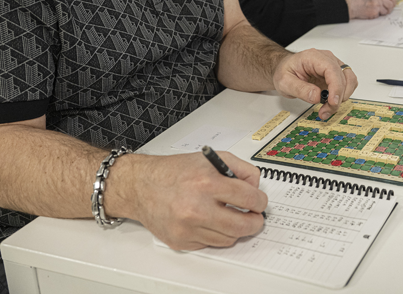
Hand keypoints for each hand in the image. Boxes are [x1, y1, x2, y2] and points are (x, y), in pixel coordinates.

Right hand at [127, 151, 266, 250]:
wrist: (142, 187)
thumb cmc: (174, 172)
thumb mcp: (211, 158)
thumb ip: (240, 168)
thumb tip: (256, 187)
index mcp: (206, 183)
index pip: (249, 199)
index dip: (260, 201)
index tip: (259, 202)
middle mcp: (196, 208)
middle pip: (243, 225)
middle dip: (255, 221)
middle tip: (255, 216)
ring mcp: (188, 228)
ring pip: (229, 238)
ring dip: (234, 228)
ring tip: (228, 215)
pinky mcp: (181, 242)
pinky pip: (211, 244)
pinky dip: (215, 234)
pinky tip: (208, 220)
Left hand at [272, 49, 358, 119]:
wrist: (285, 69)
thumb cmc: (285, 71)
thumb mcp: (285, 82)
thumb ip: (300, 89)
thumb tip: (317, 96)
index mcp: (314, 57)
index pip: (332, 70)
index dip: (336, 87)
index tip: (333, 102)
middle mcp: (327, 59)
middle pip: (342, 77)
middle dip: (337, 98)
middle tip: (325, 111)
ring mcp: (334, 66)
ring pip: (349, 81)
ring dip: (342, 97)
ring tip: (327, 108)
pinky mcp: (336, 75)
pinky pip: (348, 84)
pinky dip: (342, 96)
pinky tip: (331, 102)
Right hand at [344, 0, 395, 19]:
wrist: (349, 4)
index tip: (392, 2)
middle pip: (390, 2)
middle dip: (390, 7)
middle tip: (388, 9)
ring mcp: (377, 3)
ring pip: (386, 10)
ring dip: (383, 11)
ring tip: (378, 11)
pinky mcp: (375, 11)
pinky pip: (379, 15)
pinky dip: (376, 15)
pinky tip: (371, 12)